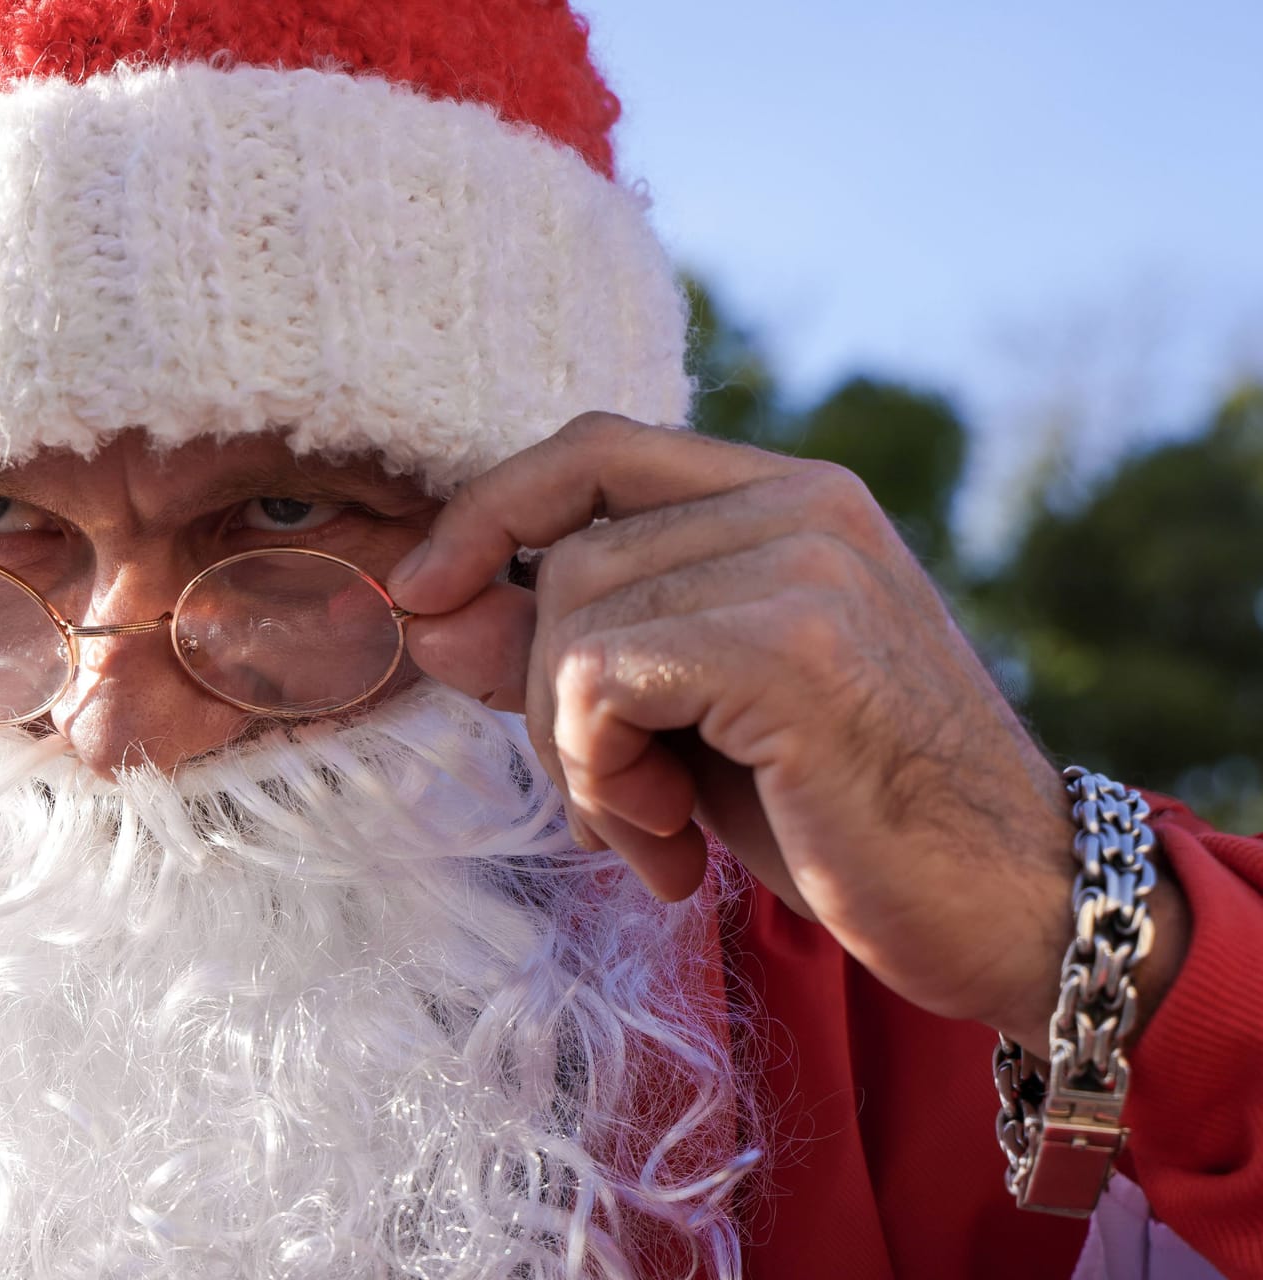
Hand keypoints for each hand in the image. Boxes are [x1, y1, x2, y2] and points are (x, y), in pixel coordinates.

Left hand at [387, 413, 1187, 1042]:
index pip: (594, 449)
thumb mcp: (684, 721)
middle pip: (567, 561)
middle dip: (546, 702)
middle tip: (615, 805)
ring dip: (577, 759)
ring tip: (654, 831)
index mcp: (788, 497)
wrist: (1007, 908)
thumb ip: (566, 651)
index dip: (490, 511)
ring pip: (570, 624)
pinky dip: (598, 773)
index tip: (421, 593)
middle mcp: (802, 504)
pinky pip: (597, 678)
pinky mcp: (790, 646)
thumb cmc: (842, 814)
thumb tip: (425, 606)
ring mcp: (802, 565)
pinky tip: (670, 846)